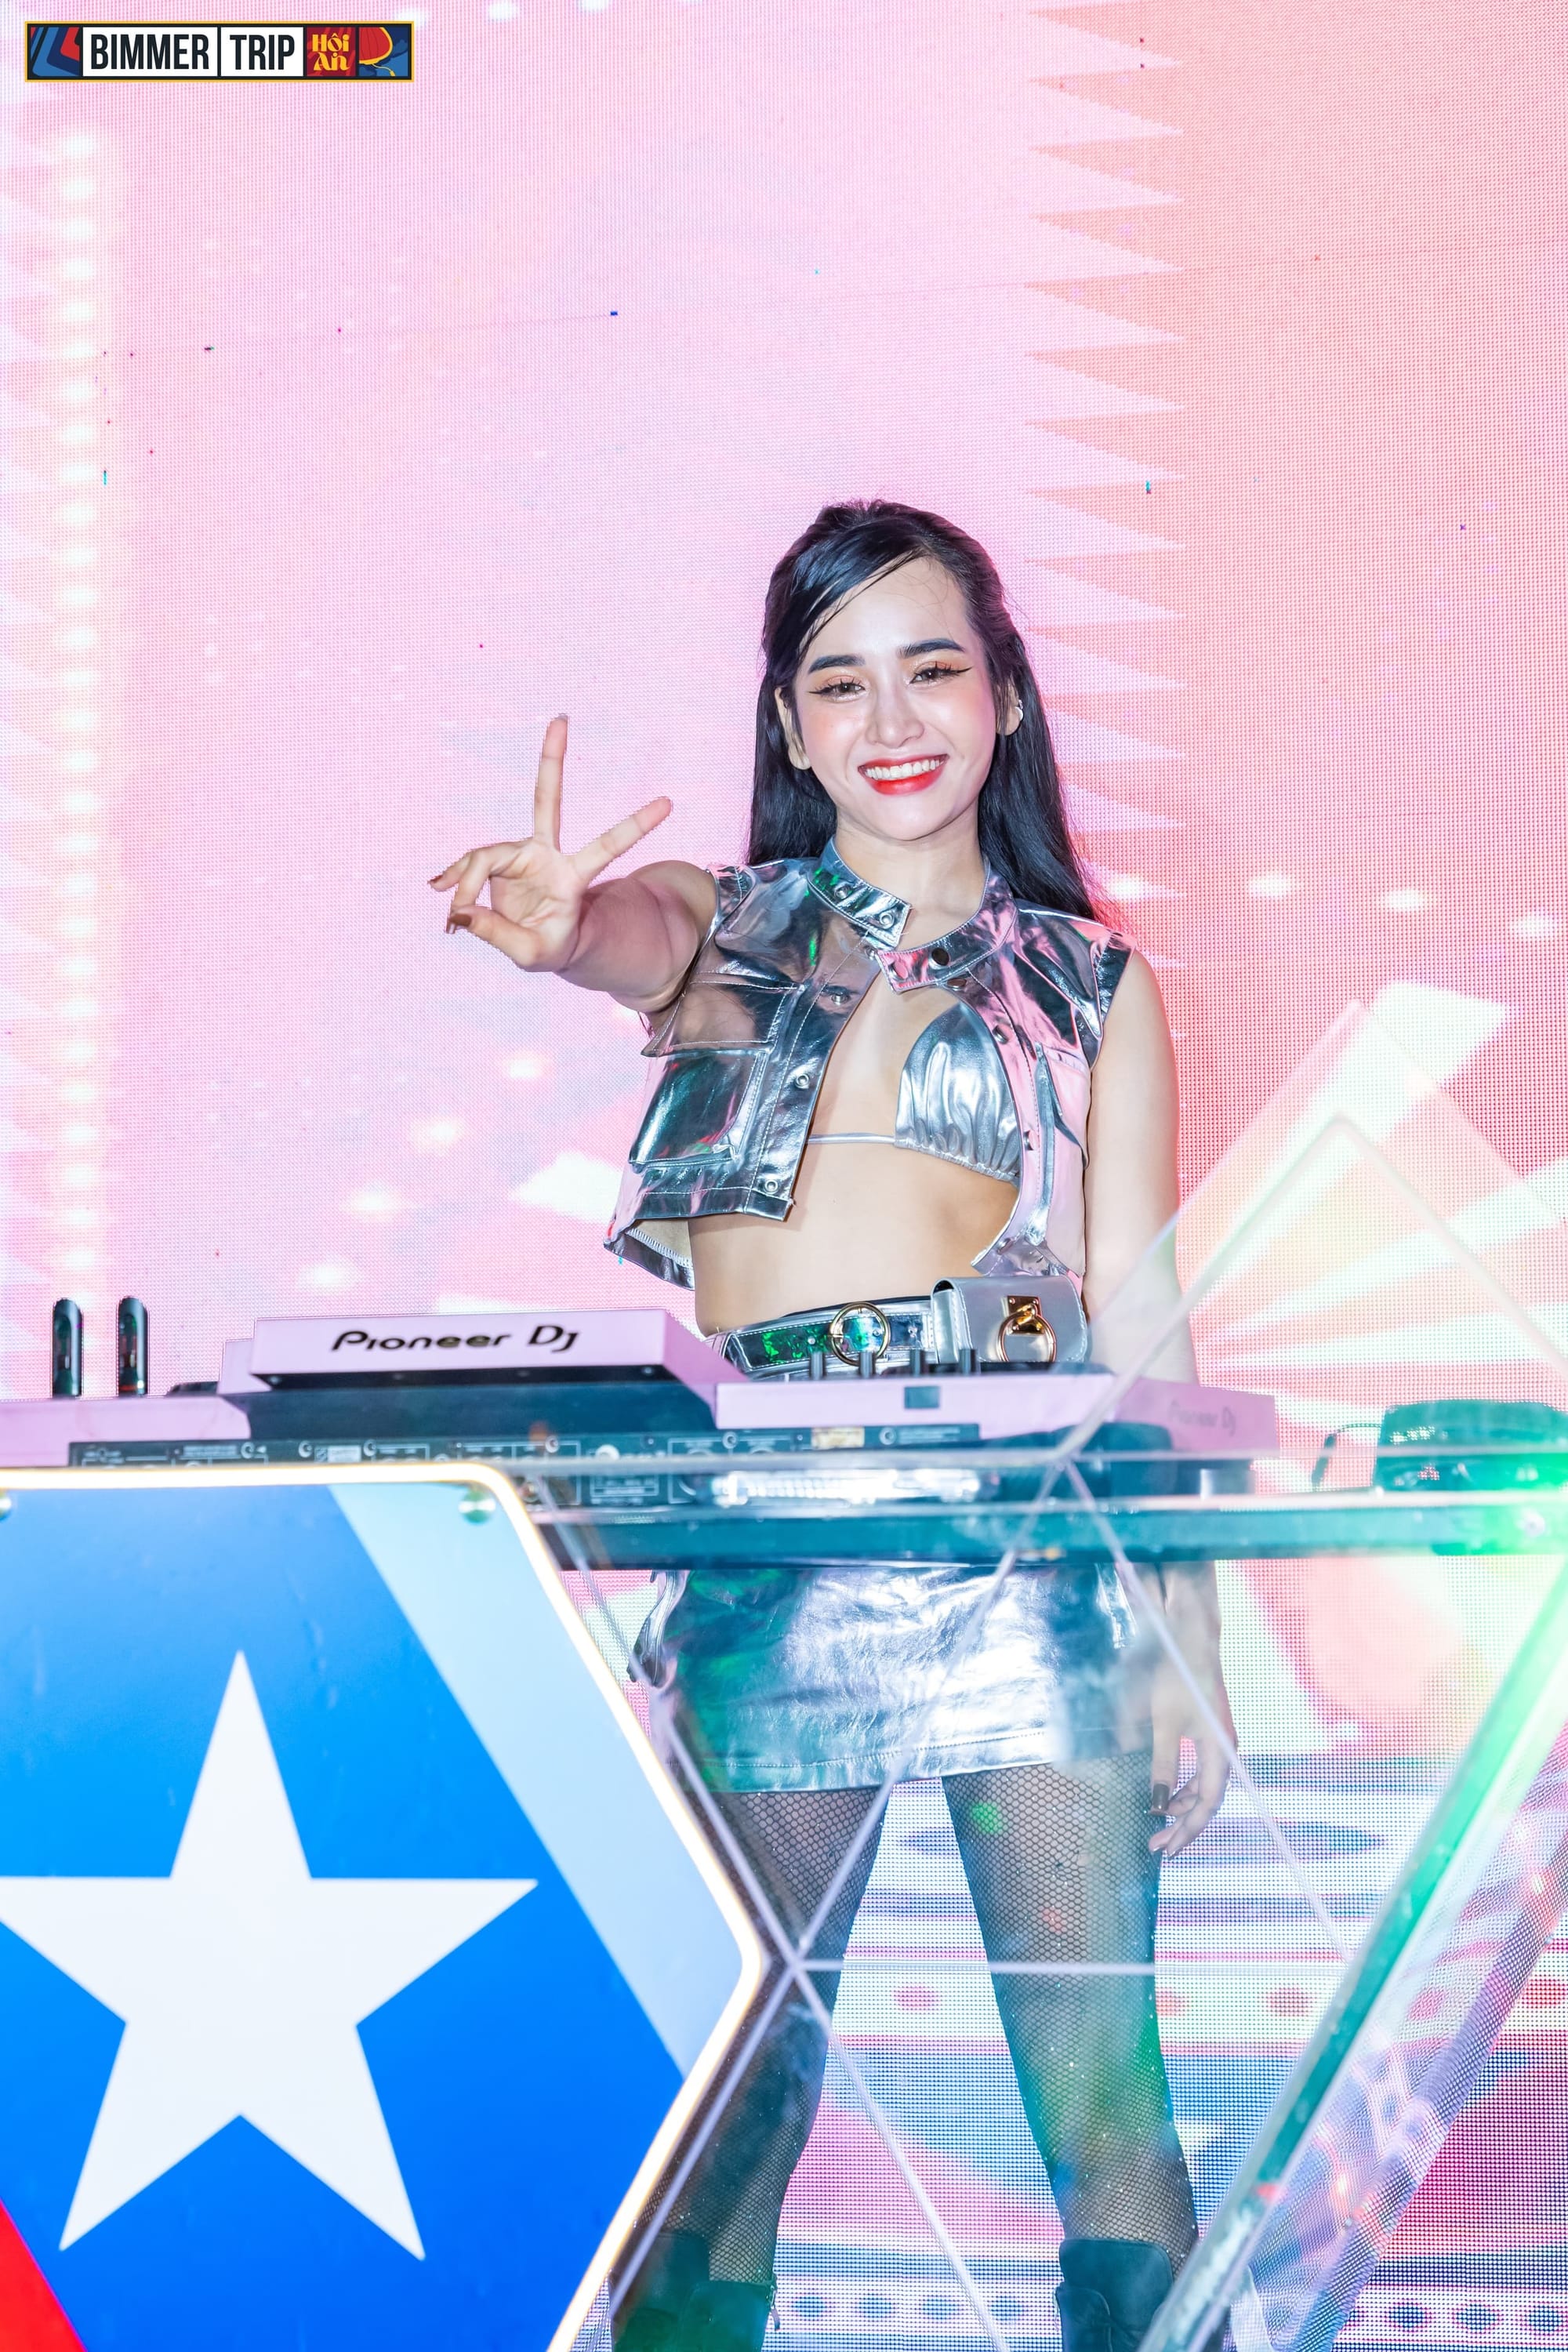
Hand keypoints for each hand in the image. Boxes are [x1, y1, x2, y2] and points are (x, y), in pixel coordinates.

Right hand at [427, 715, 671, 972]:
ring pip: (486, 857)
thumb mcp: (530, 955)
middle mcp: (549, 856)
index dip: (636, 826)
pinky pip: (470, 866)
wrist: (543, 944)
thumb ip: (497, 934)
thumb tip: (458, 911)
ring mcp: (524, 856)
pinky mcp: (501, 862)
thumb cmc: (550, 948)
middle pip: (548, 802)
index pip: (608, 847)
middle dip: (552, 761)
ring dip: (465, 883)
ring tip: (452, 919)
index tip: (670, 803)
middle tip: (561, 718)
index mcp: (573, 878)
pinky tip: (437, 889)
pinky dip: (454, 879)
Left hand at [1147, 1567, 1234, 1858]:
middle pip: (1208, 1800)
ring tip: (1158, 1825)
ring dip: (1182, 1807)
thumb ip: (1161, 1765)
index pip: (1208, 1803)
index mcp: (1220, 1750)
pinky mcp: (1210, 1734)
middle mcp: (1225, 1751)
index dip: (1189, 1830)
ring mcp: (1220, 1743)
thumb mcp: (1164, 1724)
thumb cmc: (1178, 1679)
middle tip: (1157, 1847)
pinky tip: (1166, 1795)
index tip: (1168, 1850)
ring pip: (1204, 1787)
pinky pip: (1201, 1771)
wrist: (1192, 1642)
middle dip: (1183, 1826)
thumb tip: (1155, 1804)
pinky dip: (1184, 1787)